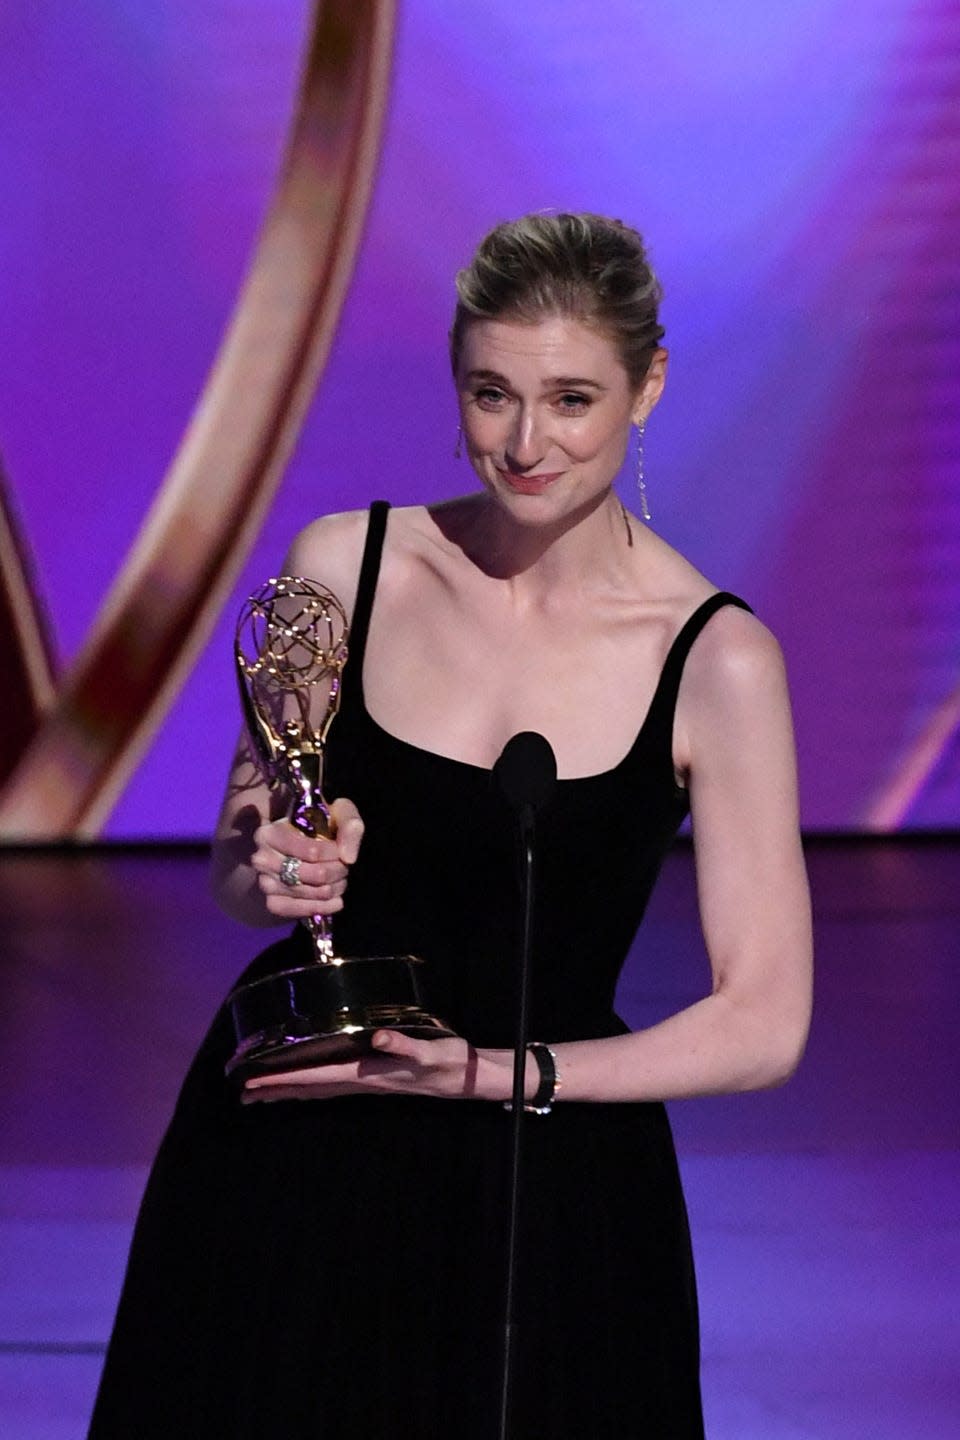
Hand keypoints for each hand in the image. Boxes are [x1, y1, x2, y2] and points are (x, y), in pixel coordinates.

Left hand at [241, 1031, 510, 1103]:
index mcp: (369, 1074)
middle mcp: (362, 1081)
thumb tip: (380, 1039)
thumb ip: (406, 1046)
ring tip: (260, 1095)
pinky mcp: (372, 1078)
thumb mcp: (431, 1051)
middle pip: (310, 1088)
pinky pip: (331, 1084)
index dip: (286, 1079)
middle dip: (276, 1090)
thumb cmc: (449, 1062)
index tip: (257, 1081)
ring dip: (288, 1091)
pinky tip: (300, 1086)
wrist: (465, 1078)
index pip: (319, 1077)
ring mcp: (366, 1082)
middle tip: (243, 1093)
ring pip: (318, 1089)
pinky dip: (309, 1086)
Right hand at [250, 797, 363, 919]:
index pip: (312, 852)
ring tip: (340, 880)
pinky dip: (321, 908)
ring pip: (310, 893)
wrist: (302, 844)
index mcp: (271, 832)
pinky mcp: (272, 902)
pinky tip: (335, 901)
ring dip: (333, 889)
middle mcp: (262, 858)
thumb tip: (348, 857)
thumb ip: (349, 825)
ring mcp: (265, 882)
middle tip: (343, 866)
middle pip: (315, 874)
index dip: (335, 854)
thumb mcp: (338, 813)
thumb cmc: (319, 825)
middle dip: (337, 872)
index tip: (342, 851)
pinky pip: (298, 911)